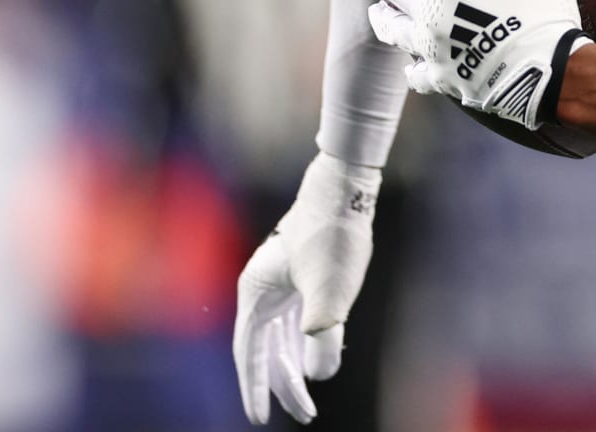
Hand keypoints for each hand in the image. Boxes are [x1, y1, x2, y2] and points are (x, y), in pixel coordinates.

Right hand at [232, 153, 380, 424]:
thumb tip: (318, 374)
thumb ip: (322, 335)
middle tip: (303, 415)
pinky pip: (297, 323)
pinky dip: (305, 346)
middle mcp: (262, 291)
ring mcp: (280, 284)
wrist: (346, 186)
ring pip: (282, 338)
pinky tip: (317, 362)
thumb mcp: (330, 291)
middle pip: (266, 350)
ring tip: (309, 401)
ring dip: (295, 369)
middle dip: (282, 385)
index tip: (260, 419)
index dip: (255, 388)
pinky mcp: (300, 278)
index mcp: (255, 293)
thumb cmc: (332, 234)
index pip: (249, 353)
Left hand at [358, 0, 590, 128]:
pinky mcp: (446, 80)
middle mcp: (433, 14)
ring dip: (383, 15)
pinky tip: (412, 66)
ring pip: (392, 30)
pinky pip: (419, 74)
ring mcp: (434, 50)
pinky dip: (414, 68)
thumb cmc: (547, 17)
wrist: (553, 79)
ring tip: (378, 8)